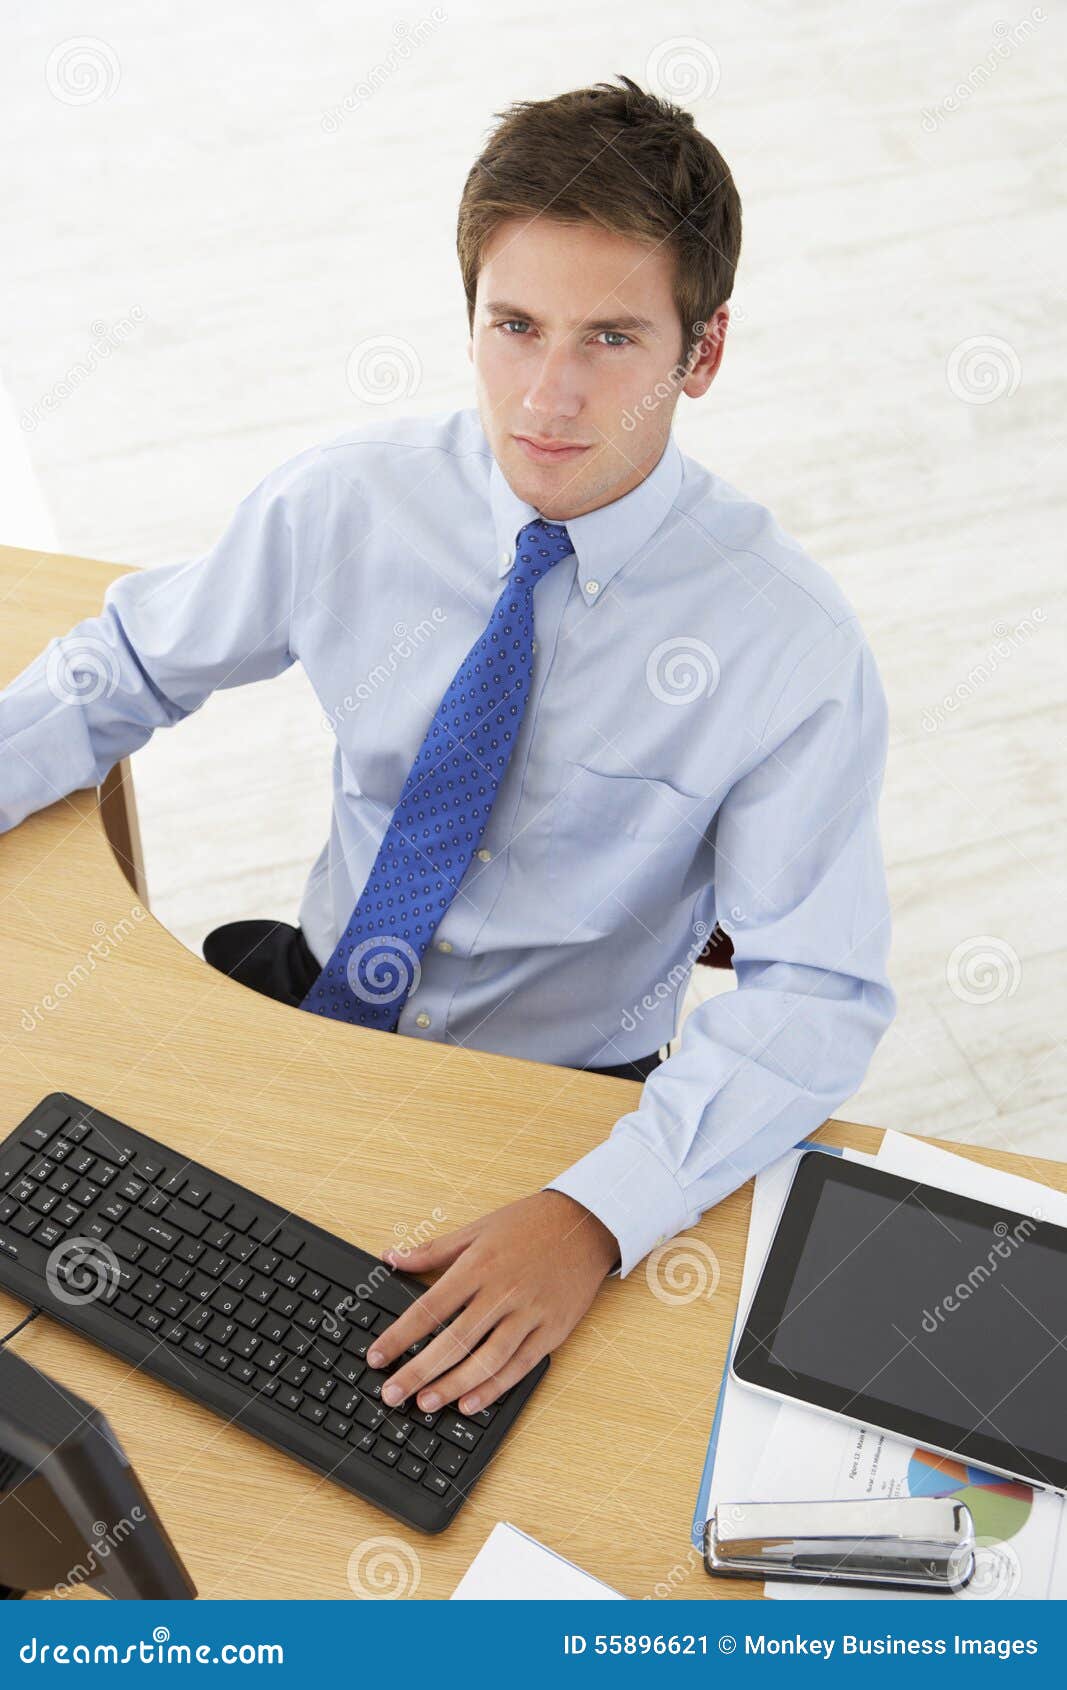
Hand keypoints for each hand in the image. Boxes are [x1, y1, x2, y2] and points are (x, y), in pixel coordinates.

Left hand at [366, 1191, 618, 1416]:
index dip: (399, 1336)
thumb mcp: (478, 1228)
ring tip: (424, 1403)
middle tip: (391, 1394)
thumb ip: (433, 1249)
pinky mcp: (553, 1330)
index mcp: (479, 1265)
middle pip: (453, 1340)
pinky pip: (519, 1366)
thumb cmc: (529, 1224)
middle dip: (418, 1371)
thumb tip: (391, 1257)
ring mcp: (530, 1314)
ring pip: (486, 1359)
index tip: (376, 1357)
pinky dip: (494, 1388)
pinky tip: (469, 1402)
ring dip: (452, 1386)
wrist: (585, 1223)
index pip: (429, 1308)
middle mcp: (503, 1292)